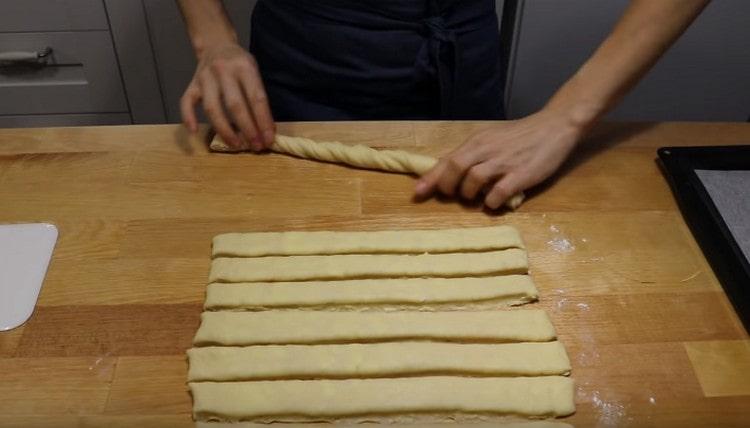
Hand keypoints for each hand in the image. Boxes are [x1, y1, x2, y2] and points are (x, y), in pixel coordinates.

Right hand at [180, 42, 274, 150]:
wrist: (215, 44)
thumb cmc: (239, 63)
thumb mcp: (254, 71)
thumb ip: (258, 96)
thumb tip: (266, 129)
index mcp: (244, 67)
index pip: (256, 98)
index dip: (263, 121)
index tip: (269, 139)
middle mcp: (223, 71)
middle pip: (235, 105)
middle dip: (247, 129)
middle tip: (256, 146)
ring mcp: (205, 78)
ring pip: (212, 108)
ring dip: (224, 130)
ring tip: (235, 145)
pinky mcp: (192, 84)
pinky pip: (186, 102)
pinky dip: (188, 117)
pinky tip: (194, 132)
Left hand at [414, 108, 583, 208]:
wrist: (555, 127)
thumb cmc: (520, 136)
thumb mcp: (491, 139)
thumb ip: (473, 154)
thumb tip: (449, 172)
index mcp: (478, 141)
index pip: (448, 159)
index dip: (431, 177)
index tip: (418, 192)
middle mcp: (487, 150)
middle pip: (455, 168)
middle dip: (448, 187)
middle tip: (453, 195)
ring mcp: (504, 163)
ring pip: (473, 181)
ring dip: (469, 195)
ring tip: (475, 198)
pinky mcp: (522, 175)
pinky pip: (498, 193)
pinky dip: (491, 202)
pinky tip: (493, 203)